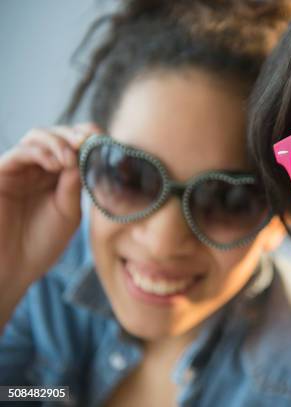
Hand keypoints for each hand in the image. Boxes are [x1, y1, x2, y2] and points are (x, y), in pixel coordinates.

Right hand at [0, 123, 98, 286]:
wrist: (11, 269)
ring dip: (58, 141)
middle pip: (55, 134)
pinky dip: (41, 152)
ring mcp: (18, 170)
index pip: (72, 144)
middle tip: (88, 142)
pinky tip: (56, 164)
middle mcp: (37, 168)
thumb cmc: (41, 244)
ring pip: (36, 136)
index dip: (88, 137)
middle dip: (74, 134)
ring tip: (71, 158)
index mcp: (57, 176)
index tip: (104, 140)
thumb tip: (84, 155)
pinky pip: (20, 152)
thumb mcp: (68, 212)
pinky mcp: (0, 174)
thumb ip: (75, 185)